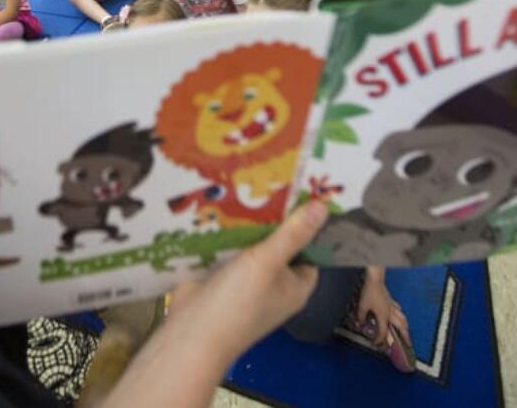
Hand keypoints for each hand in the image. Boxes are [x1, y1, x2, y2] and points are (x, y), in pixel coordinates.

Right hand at [166, 202, 327, 361]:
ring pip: (251, 249)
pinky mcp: (219, 280)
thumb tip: (324, 207)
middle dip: (273, 221)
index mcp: (295, 289)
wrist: (192, 332)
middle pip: (279, 248)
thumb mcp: (269, 262)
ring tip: (244, 188)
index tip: (303, 196)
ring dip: (246, 226)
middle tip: (271, 183)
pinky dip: (224, 235)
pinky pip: (226, 253)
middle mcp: (273, 287)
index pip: (311, 255)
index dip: (309, 229)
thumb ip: (294, 234)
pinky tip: (218, 209)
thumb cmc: (239, 300)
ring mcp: (244, 285)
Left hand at [356, 271, 408, 347]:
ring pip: (402, 318)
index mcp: (383, 316)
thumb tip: (359, 323)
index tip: (375, 343)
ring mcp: (392, 307)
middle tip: (408, 343)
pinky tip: (399, 313)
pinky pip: (397, 309)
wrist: (375, 280)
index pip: (383, 331)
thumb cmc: (369, 293)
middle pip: (401, 327)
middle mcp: (390, 313)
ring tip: (406, 331)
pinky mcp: (391, 300)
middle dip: (405, 336)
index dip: (379, 339)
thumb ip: (361, 316)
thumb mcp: (362, 306)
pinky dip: (400, 313)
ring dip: (405, 326)